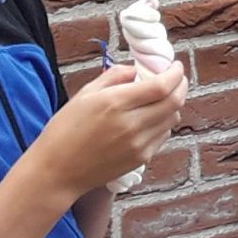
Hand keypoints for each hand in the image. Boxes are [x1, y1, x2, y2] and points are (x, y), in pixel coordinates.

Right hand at [36, 62, 188, 200]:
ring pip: (172, 118)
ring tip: (159, 99)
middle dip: (180, 86)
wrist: (57, 171)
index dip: (175, 73)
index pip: (162, 86)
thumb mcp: (85, 94)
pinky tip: (148, 120)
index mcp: (116, 103)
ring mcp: (139, 144)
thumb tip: (137, 70)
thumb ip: (114, 76)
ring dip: (171, 105)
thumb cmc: (65, 129)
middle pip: (175, 101)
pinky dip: (162, 123)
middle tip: (176, 78)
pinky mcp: (141, 158)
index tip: (175, 66)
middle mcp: (132, 124)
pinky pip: (163, 135)